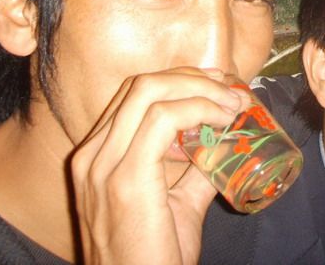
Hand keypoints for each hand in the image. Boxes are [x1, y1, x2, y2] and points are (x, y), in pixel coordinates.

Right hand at [71, 67, 249, 264]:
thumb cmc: (153, 262)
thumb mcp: (176, 207)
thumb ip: (195, 174)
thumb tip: (226, 147)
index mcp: (97, 158)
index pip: (134, 96)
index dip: (179, 81)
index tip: (217, 85)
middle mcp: (92, 156)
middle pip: (140, 85)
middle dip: (191, 77)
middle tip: (229, 88)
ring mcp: (102, 166)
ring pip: (148, 91)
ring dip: (199, 89)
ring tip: (232, 102)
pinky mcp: (124, 180)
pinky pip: (162, 119)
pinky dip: (198, 108)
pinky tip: (223, 118)